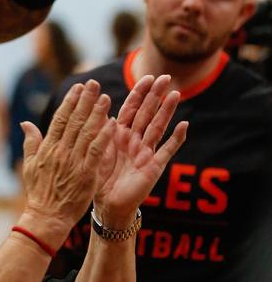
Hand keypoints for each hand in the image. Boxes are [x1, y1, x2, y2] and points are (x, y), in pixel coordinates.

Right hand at [21, 80, 115, 247]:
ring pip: (87, 132)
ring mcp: (74, 162)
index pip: (60, 118)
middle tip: (94, 83)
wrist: (47, 216)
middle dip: (85, 100)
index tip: (79, 87)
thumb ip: (31, 142)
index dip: (70, 101)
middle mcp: (61, 151)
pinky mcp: (86, 174)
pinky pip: (96, 152)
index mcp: (48, 147)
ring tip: (105, 97)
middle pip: (75, 120)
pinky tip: (112, 124)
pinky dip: (104, 137)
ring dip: (97, 114)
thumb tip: (25, 123)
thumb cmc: (39, 192)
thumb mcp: (30, 164)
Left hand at [94, 75, 186, 226]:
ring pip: (158, 126)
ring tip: (176, 93)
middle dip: (156, 95)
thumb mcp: (96, 151)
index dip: (139, 93)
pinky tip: (185, 125)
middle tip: (166, 77)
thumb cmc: (99, 178)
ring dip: (167, 111)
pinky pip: (168, 150)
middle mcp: (134, 140)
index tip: (148, 76)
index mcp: (119, 134)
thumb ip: (100, 131)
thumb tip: (99, 107)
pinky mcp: (155, 166)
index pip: (131, 108)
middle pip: (147, 113)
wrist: (108, 205)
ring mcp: (146, 152)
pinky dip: (176, 138)